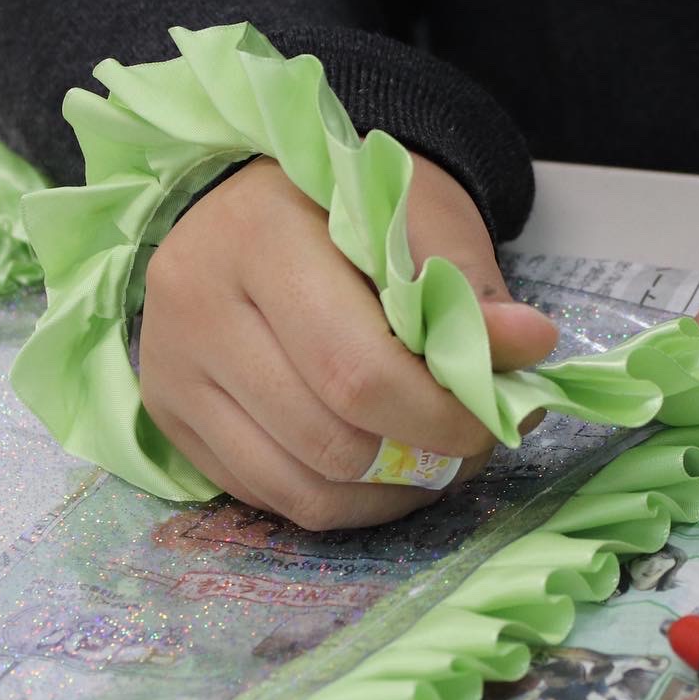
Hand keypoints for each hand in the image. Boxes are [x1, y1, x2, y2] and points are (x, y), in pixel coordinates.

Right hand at [138, 154, 556, 529]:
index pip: (356, 369)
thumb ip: (469, 290)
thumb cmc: (343, 205)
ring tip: (430, 461)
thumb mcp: (419, 219)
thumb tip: (529, 348)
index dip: (438, 415)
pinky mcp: (169, 416)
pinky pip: (268, 495)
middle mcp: (196, 304)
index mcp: (259, 237)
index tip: (492, 421)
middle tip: (469, 446)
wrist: (249, 199)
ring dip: (385, 493)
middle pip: (327, 439)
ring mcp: (173, 368)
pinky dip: (339, 500)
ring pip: (297, 485)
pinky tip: (377, 471)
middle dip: (420, 459)